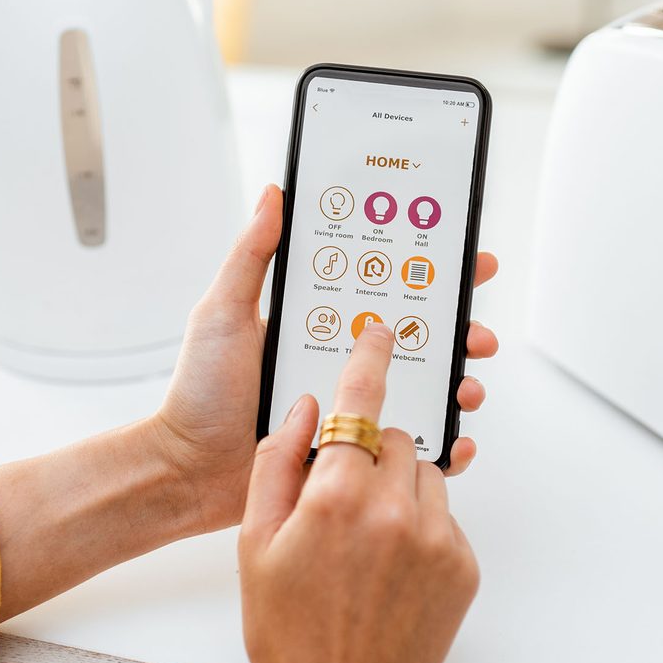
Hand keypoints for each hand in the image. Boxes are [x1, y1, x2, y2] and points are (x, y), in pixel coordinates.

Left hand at [153, 185, 498, 533]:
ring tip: (466, 387)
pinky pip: (409, 449)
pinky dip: (443, 445)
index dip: (430, 273)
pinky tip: (457, 442)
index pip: (385, 288)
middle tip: (476, 330)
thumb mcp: (224, 312)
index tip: (466, 259)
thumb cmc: (201, 390)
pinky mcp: (352, 452)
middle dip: (459, 330)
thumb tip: (276, 194)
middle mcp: (343, 361)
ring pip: (423, 389)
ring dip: (458, 383)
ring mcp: (352, 407)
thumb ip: (252, 257)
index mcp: (321, 322)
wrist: (187, 468)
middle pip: (418, 337)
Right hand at [240, 323, 479, 662]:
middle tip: (343, 497)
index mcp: (337, 496)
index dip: (371, 359)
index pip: (362, 403)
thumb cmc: (287, 630)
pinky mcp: (464, 565)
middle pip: (397, 439)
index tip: (383, 333)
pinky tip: (391, 564)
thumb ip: (277, 460)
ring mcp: (438, 538)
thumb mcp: (255, 540)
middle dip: (372, 453)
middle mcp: (396, 510)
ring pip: (426, 473)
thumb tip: (308, 407)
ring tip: (366, 539)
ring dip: (399, 487)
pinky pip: (445, 514)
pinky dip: (421, 523)